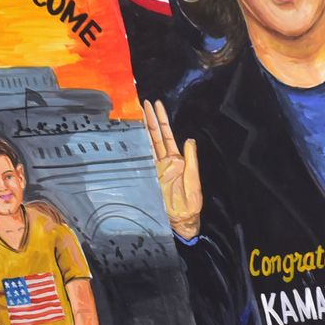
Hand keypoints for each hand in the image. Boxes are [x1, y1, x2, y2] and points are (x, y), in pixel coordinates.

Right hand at [141, 100, 201, 240]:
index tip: (156, 105)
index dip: (162, 120)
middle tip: (143, 103)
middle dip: (149, 120)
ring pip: (147, 146)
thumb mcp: (194, 181)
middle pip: (155, 137)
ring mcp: (155, 169)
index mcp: (177, 160)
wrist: (181, 221)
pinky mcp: (148, 178)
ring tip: (136, 114)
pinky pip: (141, 161)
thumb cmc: (190, 204)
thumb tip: (189, 140)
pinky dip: (136, 149)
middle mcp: (164, 162)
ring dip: (142, 130)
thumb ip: (191, 161)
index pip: (167, 135)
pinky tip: (130, 137)